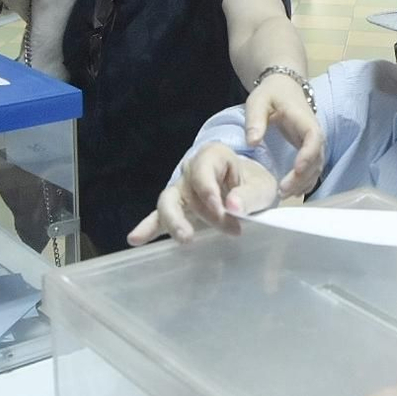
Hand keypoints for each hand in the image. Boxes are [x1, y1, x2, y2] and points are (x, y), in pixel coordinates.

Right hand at [127, 143, 279, 244]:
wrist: (249, 191)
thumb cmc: (253, 184)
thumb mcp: (261, 187)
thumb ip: (249, 195)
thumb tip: (233, 206)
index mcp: (213, 156)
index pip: (204, 170)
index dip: (209, 189)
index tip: (222, 208)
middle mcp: (191, 170)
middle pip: (185, 189)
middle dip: (201, 211)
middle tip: (221, 228)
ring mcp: (180, 190)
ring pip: (168, 202)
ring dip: (174, 221)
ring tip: (184, 238)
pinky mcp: (176, 210)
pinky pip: (158, 217)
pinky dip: (148, 228)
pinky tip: (135, 239)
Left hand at [244, 73, 324, 196]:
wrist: (284, 87)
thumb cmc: (271, 93)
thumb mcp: (258, 101)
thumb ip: (255, 120)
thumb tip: (252, 142)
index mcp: (305, 120)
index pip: (314, 139)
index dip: (308, 156)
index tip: (296, 170)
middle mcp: (314, 134)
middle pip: (316, 159)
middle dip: (302, 177)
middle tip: (282, 191)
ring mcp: (313, 144)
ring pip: (316, 167)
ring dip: (303, 183)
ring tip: (283, 195)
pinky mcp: (309, 150)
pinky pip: (312, 169)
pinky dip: (304, 182)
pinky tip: (291, 192)